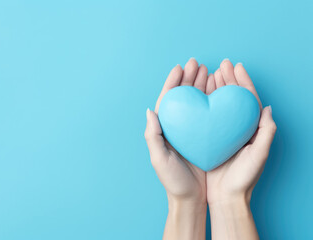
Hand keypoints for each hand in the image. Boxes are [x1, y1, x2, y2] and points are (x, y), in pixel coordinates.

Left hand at [144, 58, 213, 239]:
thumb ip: (153, 135)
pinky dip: (211, 101)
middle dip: (188, 79)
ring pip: (196, 102)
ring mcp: (191, 131)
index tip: (179, 67)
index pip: (167, 100)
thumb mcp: (158, 159)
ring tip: (208, 70)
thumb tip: (149, 111)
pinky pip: (208, 114)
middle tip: (197, 63)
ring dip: (200, 86)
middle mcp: (178, 127)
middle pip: (183, 97)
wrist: (190, 198)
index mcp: (164, 130)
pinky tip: (217, 91)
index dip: (172, 83)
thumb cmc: (172, 181)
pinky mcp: (204, 137)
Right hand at [207, 59, 276, 239]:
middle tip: (221, 63)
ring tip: (209, 72)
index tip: (236, 66)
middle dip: (227, 78)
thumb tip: (267, 108)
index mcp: (250, 129)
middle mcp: (235, 127)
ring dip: (214, 87)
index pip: (247, 99)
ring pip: (218, 104)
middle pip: (232, 98)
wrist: (225, 197)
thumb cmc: (244, 179)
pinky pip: (205, 116)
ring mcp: (221, 132)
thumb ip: (266, 132)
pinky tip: (199, 93)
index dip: (243, 81)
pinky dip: (203, 102)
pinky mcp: (208, 138)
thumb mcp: (259, 156)